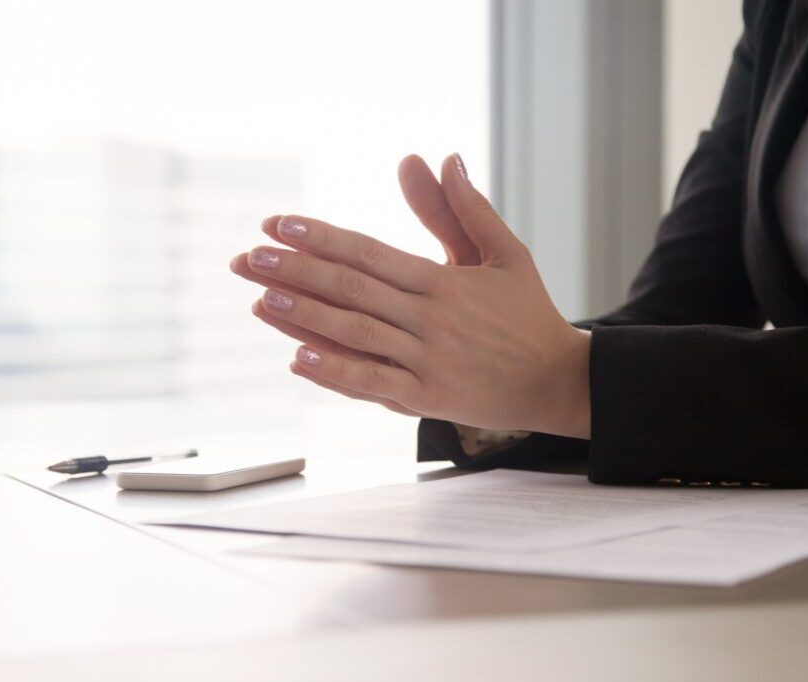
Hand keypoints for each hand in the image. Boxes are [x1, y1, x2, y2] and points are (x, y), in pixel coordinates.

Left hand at [230, 154, 590, 437]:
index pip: (371, 252)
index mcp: (445, 282)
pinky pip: (373, 384)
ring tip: (259, 297)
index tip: (279, 223)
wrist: (558, 380)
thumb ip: (466, 209)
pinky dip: (334, 373)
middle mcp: (432, 319)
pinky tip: (297, 357)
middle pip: (352, 290)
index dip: (322, 236)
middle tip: (249, 256)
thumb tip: (443, 157)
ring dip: (303, 316)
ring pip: (355, 334)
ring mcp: (428, 361)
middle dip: (296, 271)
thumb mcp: (506, 253)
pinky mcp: (428, 399)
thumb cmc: (529, 313)